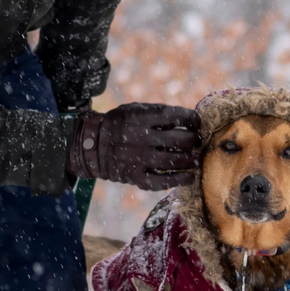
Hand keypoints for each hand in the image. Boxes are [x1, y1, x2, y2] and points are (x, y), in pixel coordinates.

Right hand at [66, 103, 200, 189]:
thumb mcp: (135, 109)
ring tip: (195, 158)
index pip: (178, 117)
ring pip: (175, 161)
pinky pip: (163, 181)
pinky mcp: (136, 177)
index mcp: (141, 117)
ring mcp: (138, 159)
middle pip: (180, 140)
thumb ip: (159, 112)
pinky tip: (189, 176)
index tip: (195, 123)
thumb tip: (189, 120)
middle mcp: (141, 138)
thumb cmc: (120, 124)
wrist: (93, 146)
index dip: (193, 120)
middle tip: (196, 141)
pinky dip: (180, 179)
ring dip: (191, 160)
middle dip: (194, 140)